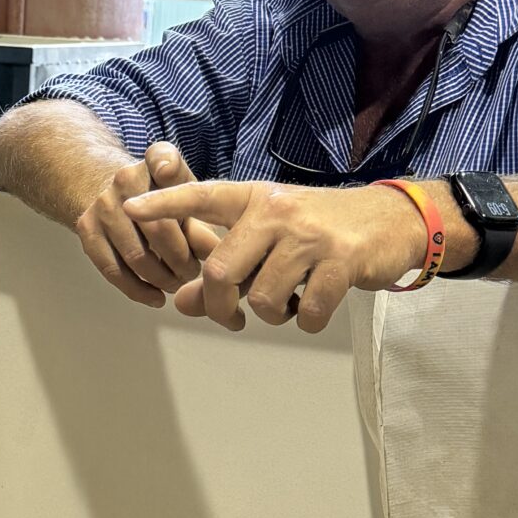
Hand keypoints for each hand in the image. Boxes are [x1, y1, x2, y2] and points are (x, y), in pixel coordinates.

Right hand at [74, 141, 223, 305]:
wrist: (116, 195)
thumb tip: (215, 256)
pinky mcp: (86, 229)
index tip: (166, 172)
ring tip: (178, 285)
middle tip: (194, 274)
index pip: (160, 158)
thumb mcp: (188, 198)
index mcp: (155, 162)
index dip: (164, 165)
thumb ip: (202, 223)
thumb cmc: (164, 201)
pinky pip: (112, 269)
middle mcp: (125, 178)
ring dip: (162, 279)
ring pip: (136, 255)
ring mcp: (103, 204)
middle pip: (157, 226)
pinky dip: (137, 290)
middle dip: (181, 259)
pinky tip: (156, 297)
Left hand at [123, 179, 432, 333]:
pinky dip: (307, 321)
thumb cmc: (319, 230)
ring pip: (264, 298)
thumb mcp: (269, 238)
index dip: (164, 204)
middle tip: (233, 319)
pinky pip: (306, 313)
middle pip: (222, 271)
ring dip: (273, 314)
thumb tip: (184, 302)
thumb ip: (227, 265)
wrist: (390, 220)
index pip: (201, 196)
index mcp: (255, 199)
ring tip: (289, 300)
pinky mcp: (341, 262)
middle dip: (221, 307)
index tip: (128, 207)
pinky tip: (315, 305)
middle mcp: (277, 211)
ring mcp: (309, 236)